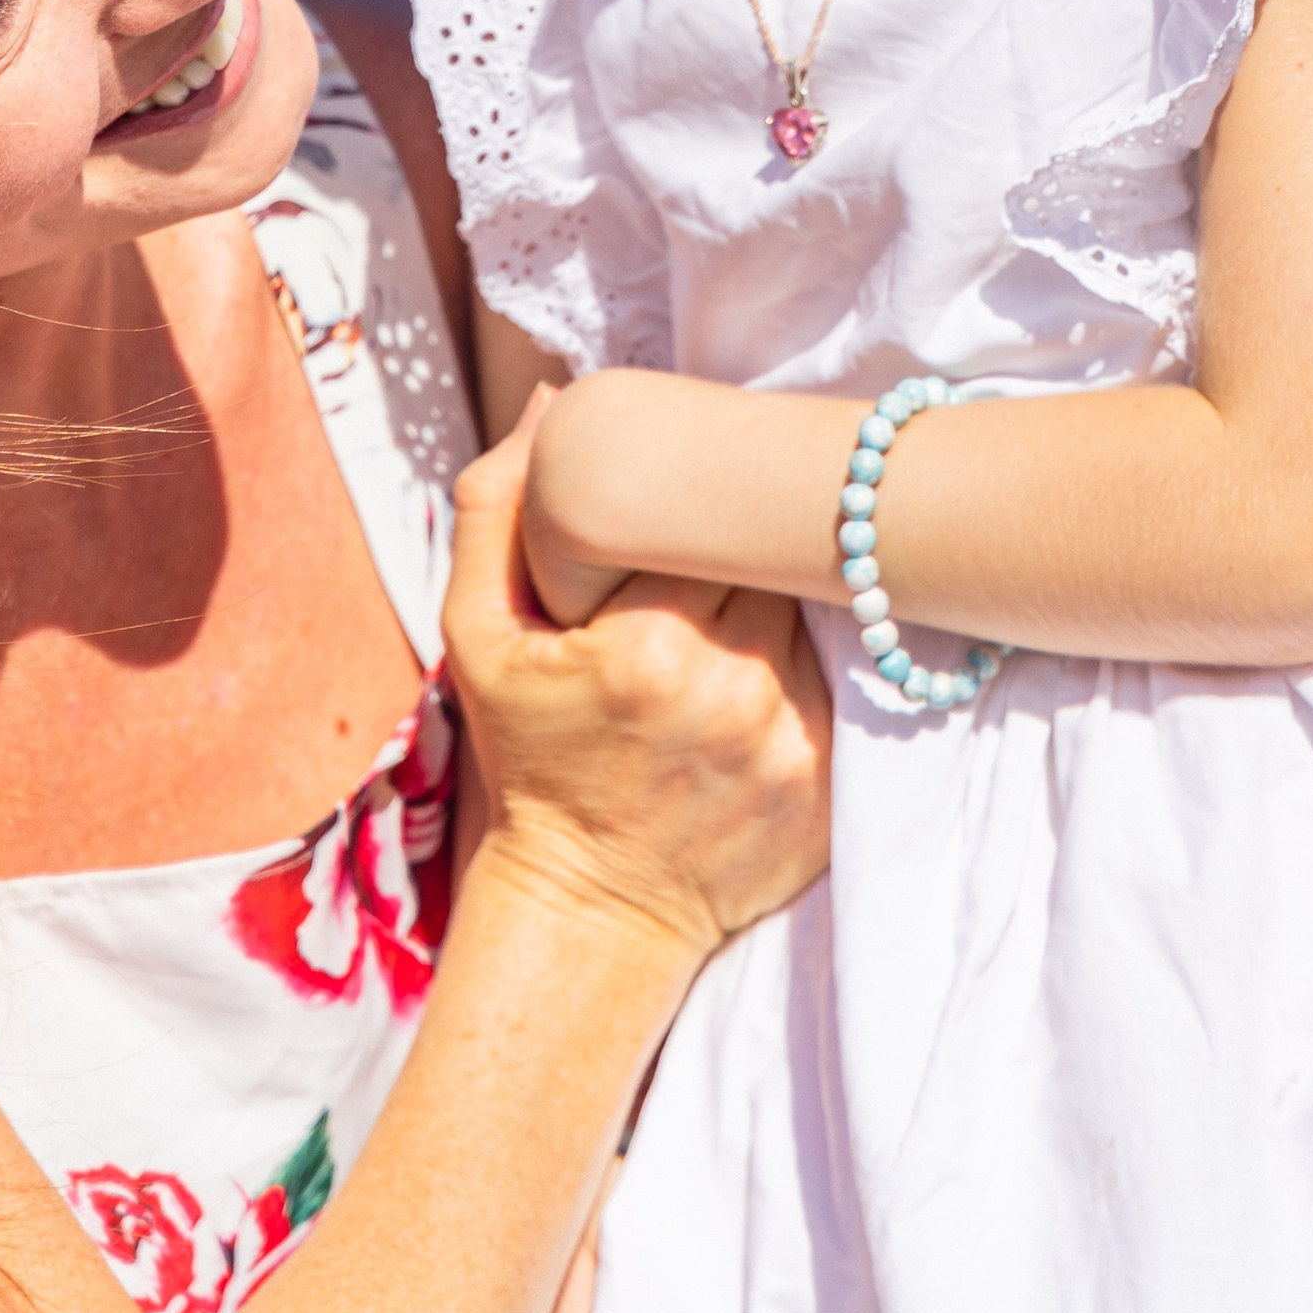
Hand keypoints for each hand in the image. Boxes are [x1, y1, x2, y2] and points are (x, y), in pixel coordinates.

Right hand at [444, 397, 830, 964]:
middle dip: (742, 539)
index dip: (694, 501)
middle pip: (770, 554)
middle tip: (711, 547)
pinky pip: (836, 681)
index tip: (677, 508)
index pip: (706, 514)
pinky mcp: (829, 782)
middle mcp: (735, 689)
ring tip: (724, 618)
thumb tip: (556, 400)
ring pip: (809, 610)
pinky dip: (803, 666)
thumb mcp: (476, 636)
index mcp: (650, 644)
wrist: (590, 911)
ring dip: (776, 597)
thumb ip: (498, 508)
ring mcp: (792, 740)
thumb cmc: (529, 762)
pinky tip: (751, 682)